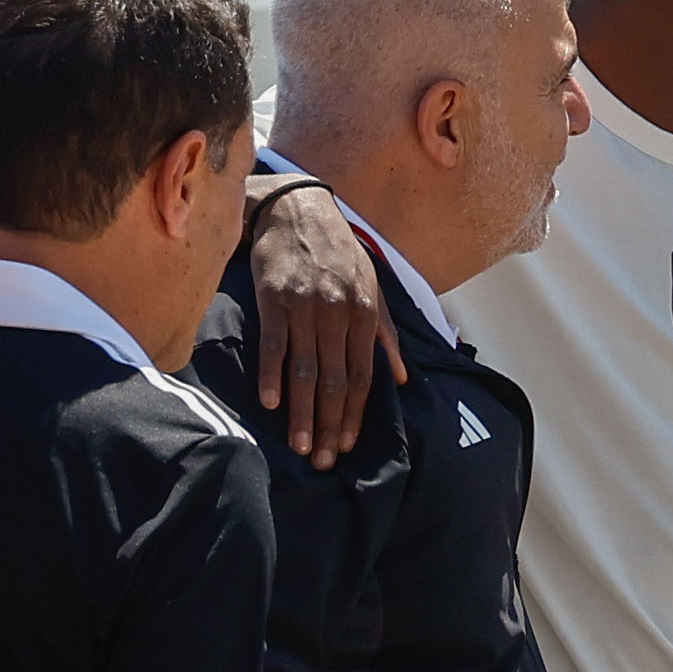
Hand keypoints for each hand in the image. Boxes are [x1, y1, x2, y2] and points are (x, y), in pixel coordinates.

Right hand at [248, 185, 403, 468]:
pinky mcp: (274, 299)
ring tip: (299, 446)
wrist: (298, 210)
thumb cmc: (338, 254)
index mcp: (366, 316)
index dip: (355, 414)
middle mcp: (340, 315)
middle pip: (335, 380)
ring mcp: (307, 307)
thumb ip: (387, 335)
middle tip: (322, 461)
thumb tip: (402, 378)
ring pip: (306, 370)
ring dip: (301, 412)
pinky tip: (270, 403)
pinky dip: (272, 375)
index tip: (346, 446)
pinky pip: (274, 343)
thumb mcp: (373, 288)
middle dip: (330, 424)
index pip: (364, 376)